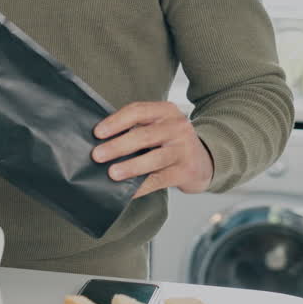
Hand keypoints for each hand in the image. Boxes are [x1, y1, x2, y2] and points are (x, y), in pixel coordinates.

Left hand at [90, 102, 213, 198]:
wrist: (205, 161)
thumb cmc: (171, 142)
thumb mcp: (159, 126)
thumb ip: (136, 128)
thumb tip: (101, 141)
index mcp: (166, 111)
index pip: (138, 111)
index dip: (116, 122)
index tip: (97, 133)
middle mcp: (178, 127)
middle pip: (144, 135)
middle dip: (118, 146)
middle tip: (98, 155)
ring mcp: (184, 149)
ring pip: (154, 158)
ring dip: (130, 166)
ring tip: (112, 173)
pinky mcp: (186, 171)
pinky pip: (160, 179)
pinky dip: (141, 186)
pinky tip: (128, 192)